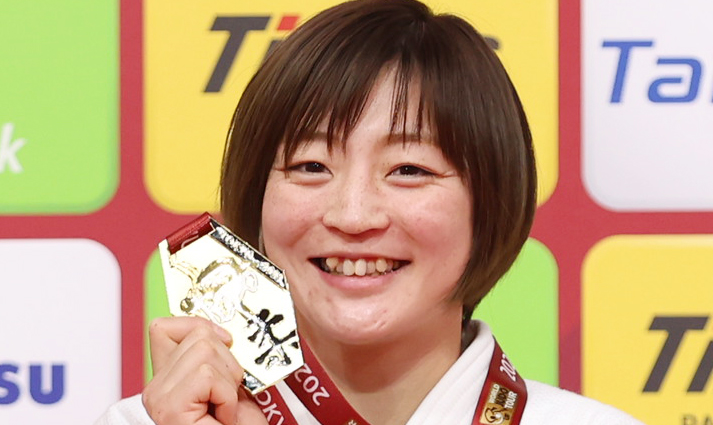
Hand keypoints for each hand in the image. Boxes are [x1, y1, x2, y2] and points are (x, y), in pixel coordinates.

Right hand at [142, 316, 267, 424]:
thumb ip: (219, 360)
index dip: (199, 325)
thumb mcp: (229, 387)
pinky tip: (223, 417)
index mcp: (168, 380)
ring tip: (224, 409)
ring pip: (206, 350)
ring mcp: (159, 398)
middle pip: (198, 335)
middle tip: (226, 397)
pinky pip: (209, 375)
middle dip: (228, 363)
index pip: (165, 328)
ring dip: (229, 382)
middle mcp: (155, 388)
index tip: (225, 341)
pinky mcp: (169, 407)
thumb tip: (224, 332)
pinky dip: (227, 397)